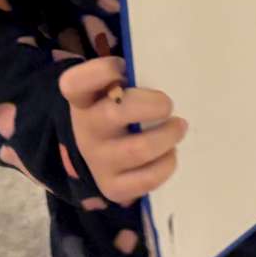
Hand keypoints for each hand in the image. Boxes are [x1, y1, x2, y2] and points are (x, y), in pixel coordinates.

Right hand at [61, 56, 186, 205]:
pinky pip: (146, 179)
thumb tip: (168, 74)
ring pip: (139, 150)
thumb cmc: (113, 109)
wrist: (95, 153)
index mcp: (82, 99)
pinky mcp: (112, 187)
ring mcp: (98, 161)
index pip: (76, 83)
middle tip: (168, 105)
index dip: (102, 71)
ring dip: (167, 136)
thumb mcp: (110, 89)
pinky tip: (170, 153)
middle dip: (153, 105)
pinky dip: (166, 164)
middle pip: (117, 114)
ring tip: (178, 127)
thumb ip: (129, 78)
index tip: (123, 69)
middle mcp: (86, 129)